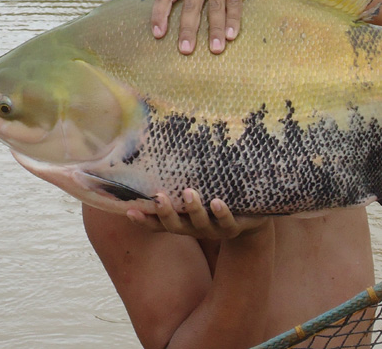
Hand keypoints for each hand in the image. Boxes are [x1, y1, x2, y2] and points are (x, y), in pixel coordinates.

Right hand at [126, 188, 268, 238]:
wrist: (251, 219)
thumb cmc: (216, 198)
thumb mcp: (198, 191)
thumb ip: (180, 180)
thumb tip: (159, 152)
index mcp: (183, 221)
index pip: (158, 224)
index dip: (144, 220)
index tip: (130, 210)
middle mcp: (195, 228)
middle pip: (177, 226)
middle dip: (167, 213)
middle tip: (160, 198)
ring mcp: (215, 229)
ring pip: (201, 224)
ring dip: (194, 209)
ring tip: (189, 192)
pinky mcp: (235, 226)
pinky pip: (228, 222)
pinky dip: (222, 212)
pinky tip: (217, 202)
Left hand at [150, 0, 264, 54]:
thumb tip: (167, 28)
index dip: (159, 14)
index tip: (158, 35)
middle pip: (191, 4)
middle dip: (188, 29)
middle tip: (186, 50)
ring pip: (214, 6)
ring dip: (215, 30)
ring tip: (215, 49)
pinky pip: (233, 2)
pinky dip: (232, 20)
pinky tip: (231, 36)